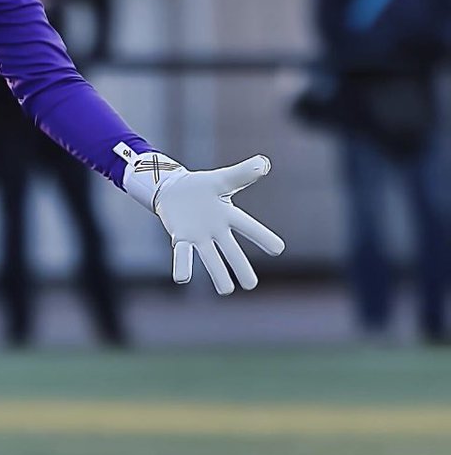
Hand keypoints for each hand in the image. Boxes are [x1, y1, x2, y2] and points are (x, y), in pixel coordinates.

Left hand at [116, 144, 284, 294]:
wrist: (175, 190)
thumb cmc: (203, 187)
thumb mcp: (223, 179)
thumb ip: (242, 173)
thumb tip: (264, 163)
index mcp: (228, 215)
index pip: (248, 226)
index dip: (262, 237)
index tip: (278, 249)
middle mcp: (216, 230)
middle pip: (231, 250)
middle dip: (240, 266)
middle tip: (251, 285)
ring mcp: (199, 236)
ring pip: (210, 257)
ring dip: (218, 273)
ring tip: (226, 291)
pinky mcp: (181, 238)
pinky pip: (182, 253)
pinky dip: (183, 265)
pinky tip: (183, 278)